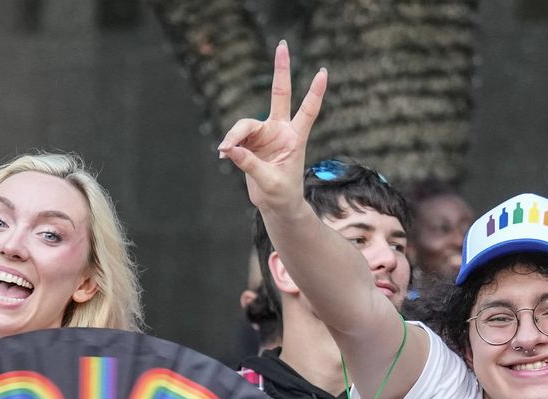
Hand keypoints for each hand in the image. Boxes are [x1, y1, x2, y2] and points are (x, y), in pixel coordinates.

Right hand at [217, 41, 326, 213]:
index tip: (323, 72)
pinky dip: (229, 146)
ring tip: (225, 151)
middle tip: (282, 44)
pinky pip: (235, 138)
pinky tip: (224, 155)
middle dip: (281, 69)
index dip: (315, 93)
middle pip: (279, 93)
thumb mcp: (270, 182)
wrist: (276, 205)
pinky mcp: (250, 142)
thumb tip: (230, 149)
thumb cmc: (282, 194)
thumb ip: (250, 164)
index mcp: (295, 138)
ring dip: (234, 136)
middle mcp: (281, 130)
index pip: (308, 111)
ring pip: (245, 124)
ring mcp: (265, 134)